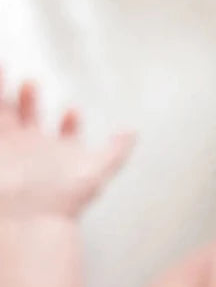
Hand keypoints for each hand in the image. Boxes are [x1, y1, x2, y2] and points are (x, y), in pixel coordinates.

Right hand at [0, 68, 132, 216]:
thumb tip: (132, 131)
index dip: (71, 122)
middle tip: (31, 83)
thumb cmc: (65, 199)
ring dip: (4, 93)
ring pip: (5, 113)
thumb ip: (116, 150)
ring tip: (2, 70)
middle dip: (28, 99)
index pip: (66, 134)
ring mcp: (9, 149)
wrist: (29, 216)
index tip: (74, 110)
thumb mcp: (97, 170)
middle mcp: (32, 151)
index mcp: (58, 155)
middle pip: (28, 117)